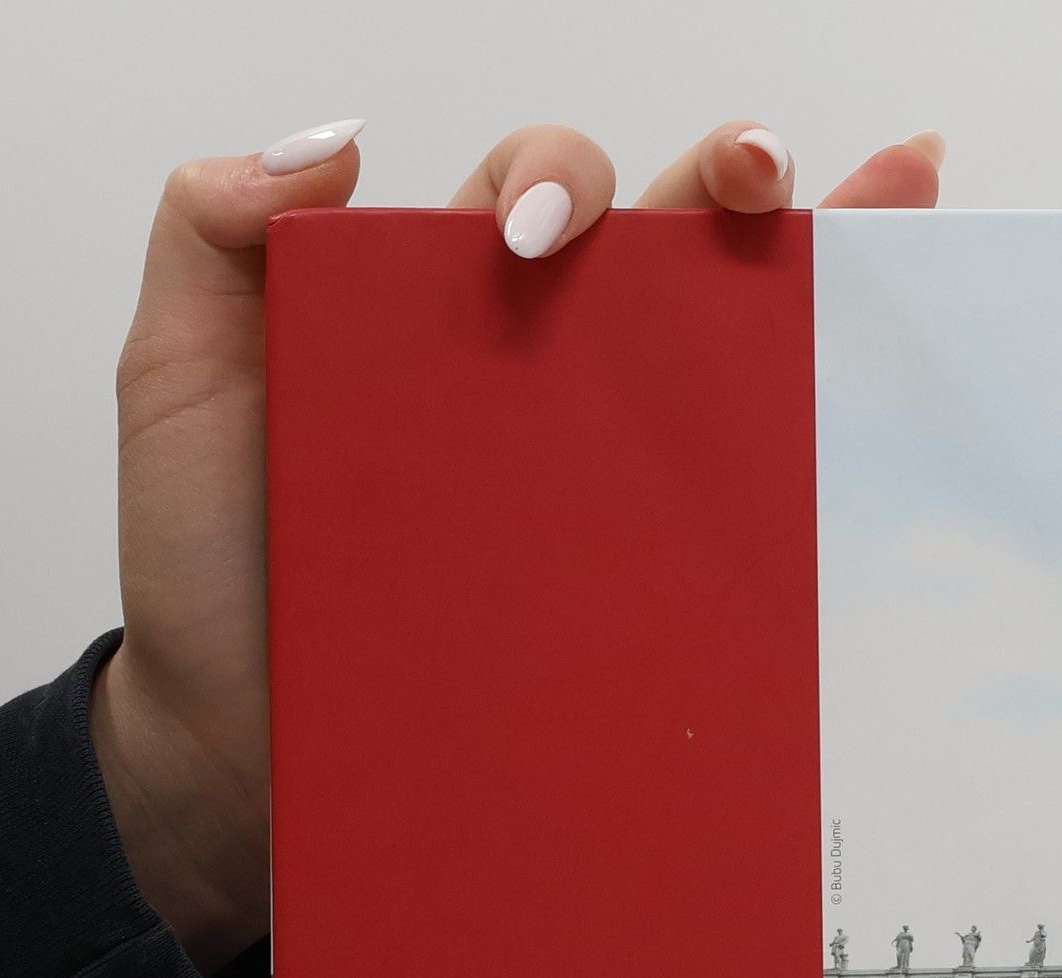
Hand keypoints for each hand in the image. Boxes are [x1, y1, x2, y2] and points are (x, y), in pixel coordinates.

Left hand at [95, 120, 943, 973]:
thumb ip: (211, 239)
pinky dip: (813, 439)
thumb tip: (338, 140)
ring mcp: (595, 485)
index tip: (531, 244)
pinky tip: (877, 388)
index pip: (539, 200)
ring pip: (720, 351)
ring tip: (884, 227)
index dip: (564, 179)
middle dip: (732, 178)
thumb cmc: (213, 577)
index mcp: (445, 313)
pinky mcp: (629, 585)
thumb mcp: (177, 383)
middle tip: (756, 180)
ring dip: (810, 269)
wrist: (241, 753)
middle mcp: (539, 382)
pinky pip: (724, 507)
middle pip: (661, 244)